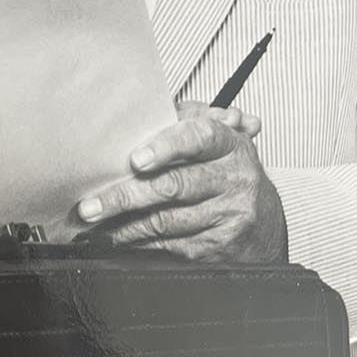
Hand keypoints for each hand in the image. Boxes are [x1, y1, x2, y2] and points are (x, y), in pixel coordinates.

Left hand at [75, 102, 287, 262]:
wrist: (266, 223)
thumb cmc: (230, 174)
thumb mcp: (218, 140)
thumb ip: (186, 121)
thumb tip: (144, 110)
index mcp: (230, 144)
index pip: (199, 138)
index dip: (166, 146)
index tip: (135, 159)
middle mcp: (234, 179)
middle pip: (173, 186)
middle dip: (124, 196)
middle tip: (91, 205)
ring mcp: (229, 215)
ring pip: (166, 220)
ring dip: (123, 225)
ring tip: (94, 223)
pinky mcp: (219, 246)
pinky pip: (171, 244)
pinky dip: (139, 242)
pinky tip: (119, 237)